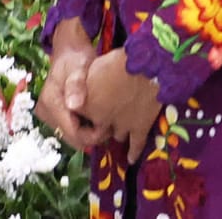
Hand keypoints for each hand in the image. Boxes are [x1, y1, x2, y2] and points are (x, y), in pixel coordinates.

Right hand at [35, 18, 108, 150]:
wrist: (69, 50)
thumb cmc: (76, 57)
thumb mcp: (79, 67)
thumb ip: (76, 85)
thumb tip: (73, 105)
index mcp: (50, 103)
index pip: (74, 134)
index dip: (94, 135)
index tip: (109, 124)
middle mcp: (45, 112)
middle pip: (73, 138)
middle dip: (92, 135)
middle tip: (108, 122)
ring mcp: (48, 114)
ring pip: (73, 136)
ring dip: (89, 132)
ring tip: (103, 118)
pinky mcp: (53, 115)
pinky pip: (71, 129)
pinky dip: (85, 127)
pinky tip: (94, 116)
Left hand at [79, 47, 162, 161]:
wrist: (143, 64)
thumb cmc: (114, 62)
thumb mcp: (89, 70)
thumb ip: (82, 87)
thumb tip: (78, 101)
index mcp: (84, 105)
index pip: (79, 114)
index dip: (86, 108)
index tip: (91, 101)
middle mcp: (100, 119)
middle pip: (99, 127)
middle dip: (102, 122)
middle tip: (108, 111)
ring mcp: (121, 126)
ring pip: (116, 135)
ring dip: (117, 131)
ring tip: (119, 130)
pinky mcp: (139, 128)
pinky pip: (135, 145)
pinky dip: (133, 152)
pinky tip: (132, 159)